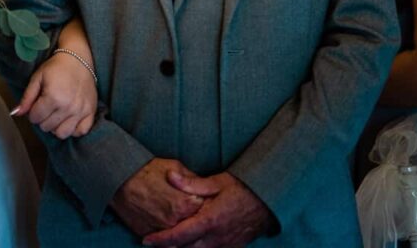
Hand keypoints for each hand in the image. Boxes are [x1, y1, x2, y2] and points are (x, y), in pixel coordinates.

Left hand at [11, 51, 97, 138]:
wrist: (78, 59)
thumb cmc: (56, 68)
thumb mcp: (37, 78)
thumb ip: (27, 98)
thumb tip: (16, 113)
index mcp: (53, 97)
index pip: (35, 118)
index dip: (32, 113)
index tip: (36, 105)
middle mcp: (68, 107)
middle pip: (47, 127)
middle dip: (42, 119)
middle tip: (45, 108)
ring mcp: (81, 111)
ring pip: (62, 133)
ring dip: (56, 127)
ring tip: (56, 115)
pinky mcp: (91, 112)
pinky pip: (81, 131)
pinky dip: (73, 129)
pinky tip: (69, 119)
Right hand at [111, 159, 205, 236]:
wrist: (117, 178)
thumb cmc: (145, 169)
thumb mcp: (174, 166)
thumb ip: (193, 180)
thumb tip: (205, 187)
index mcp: (184, 205)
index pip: (205, 212)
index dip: (206, 206)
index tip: (205, 202)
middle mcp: (173, 221)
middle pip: (193, 227)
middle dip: (195, 220)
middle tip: (191, 212)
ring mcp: (159, 230)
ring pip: (178, 237)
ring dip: (181, 230)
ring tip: (178, 219)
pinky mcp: (146, 235)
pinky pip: (162, 240)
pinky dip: (166, 235)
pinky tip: (166, 225)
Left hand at [142, 171, 269, 247]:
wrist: (270, 202)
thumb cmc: (243, 189)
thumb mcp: (218, 181)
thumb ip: (193, 183)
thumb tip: (170, 176)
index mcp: (210, 220)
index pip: (180, 235)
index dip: (161, 240)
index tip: (146, 240)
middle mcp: (217, 237)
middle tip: (152, 243)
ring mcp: (226, 245)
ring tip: (167, 244)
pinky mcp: (232, 247)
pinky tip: (189, 244)